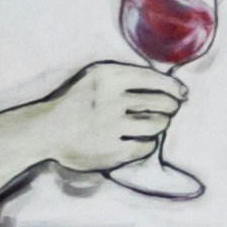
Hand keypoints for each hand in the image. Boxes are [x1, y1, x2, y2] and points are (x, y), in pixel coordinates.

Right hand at [0, 54, 186, 181]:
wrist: (46, 130)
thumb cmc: (74, 101)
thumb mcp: (95, 76)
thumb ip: (125, 76)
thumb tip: (166, 82)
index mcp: (108, 76)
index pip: (155, 78)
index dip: (173, 87)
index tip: (181, 93)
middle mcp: (112, 99)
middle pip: (161, 102)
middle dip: (170, 106)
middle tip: (170, 110)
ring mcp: (112, 126)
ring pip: (157, 124)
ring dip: (161, 124)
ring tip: (156, 124)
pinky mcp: (112, 150)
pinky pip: (146, 146)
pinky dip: (149, 143)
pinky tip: (143, 140)